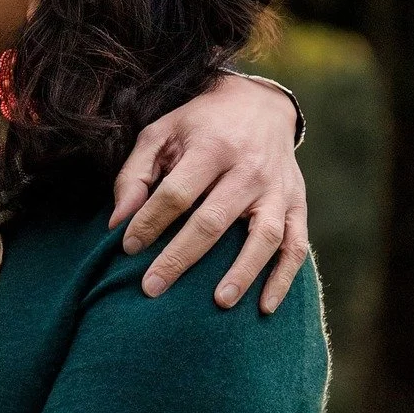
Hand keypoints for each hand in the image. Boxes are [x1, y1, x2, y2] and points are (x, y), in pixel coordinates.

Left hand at [110, 74, 307, 312]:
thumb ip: (135, 174)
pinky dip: (283, 278)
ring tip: (219, 303)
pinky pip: (296, 245)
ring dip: (243, 271)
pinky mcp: (297, 204)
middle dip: (180, 257)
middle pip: (213, 220)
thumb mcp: (161, 134)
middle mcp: (249, 169)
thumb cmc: (200, 126)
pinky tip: (265, 307)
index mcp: (212, 146)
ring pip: (263, 236)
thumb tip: (117, 221)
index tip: (127, 248)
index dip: (149, 222)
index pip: (176, 193)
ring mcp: (277, 189)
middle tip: (152, 288)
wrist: (261, 105)